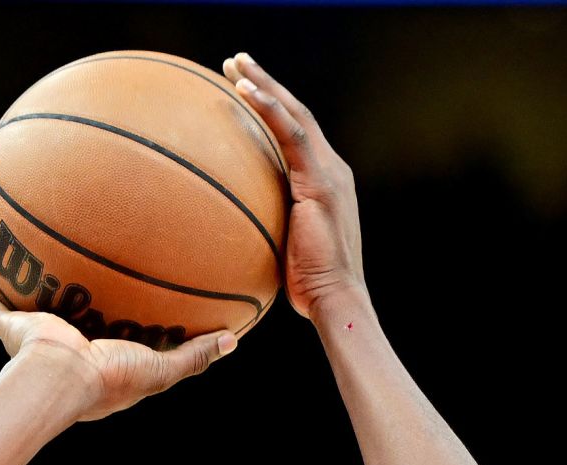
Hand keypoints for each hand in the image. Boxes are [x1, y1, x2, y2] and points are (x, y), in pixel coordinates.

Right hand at [0, 265, 235, 422]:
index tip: (123, 305)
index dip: (111, 326)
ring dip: (18, 289)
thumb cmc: (109, 379)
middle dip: (65, 302)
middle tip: (73, 277)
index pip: (104, 342)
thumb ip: (194, 356)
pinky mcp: (9, 329)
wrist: (61, 378)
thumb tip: (232, 342)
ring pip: (21, 311)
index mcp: (94, 365)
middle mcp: (61, 351)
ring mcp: (31, 340)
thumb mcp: (160, 369)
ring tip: (22, 260)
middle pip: (61, 320)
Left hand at [222, 54, 366, 323]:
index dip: (271, 110)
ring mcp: (329, 173)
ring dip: (264, 85)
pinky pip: (291, 134)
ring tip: (235, 64)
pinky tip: (244, 91)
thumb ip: (266, 231)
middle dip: (266, 84)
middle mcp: (331, 170)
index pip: (296, 136)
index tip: (244, 91)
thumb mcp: (283, 252)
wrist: (336, 300)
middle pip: (296, 114)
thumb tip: (230, 234)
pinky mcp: (321, 182)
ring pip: (294, 114)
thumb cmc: (308, 289)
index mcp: (323, 184)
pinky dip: (268, 108)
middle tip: (235, 63)